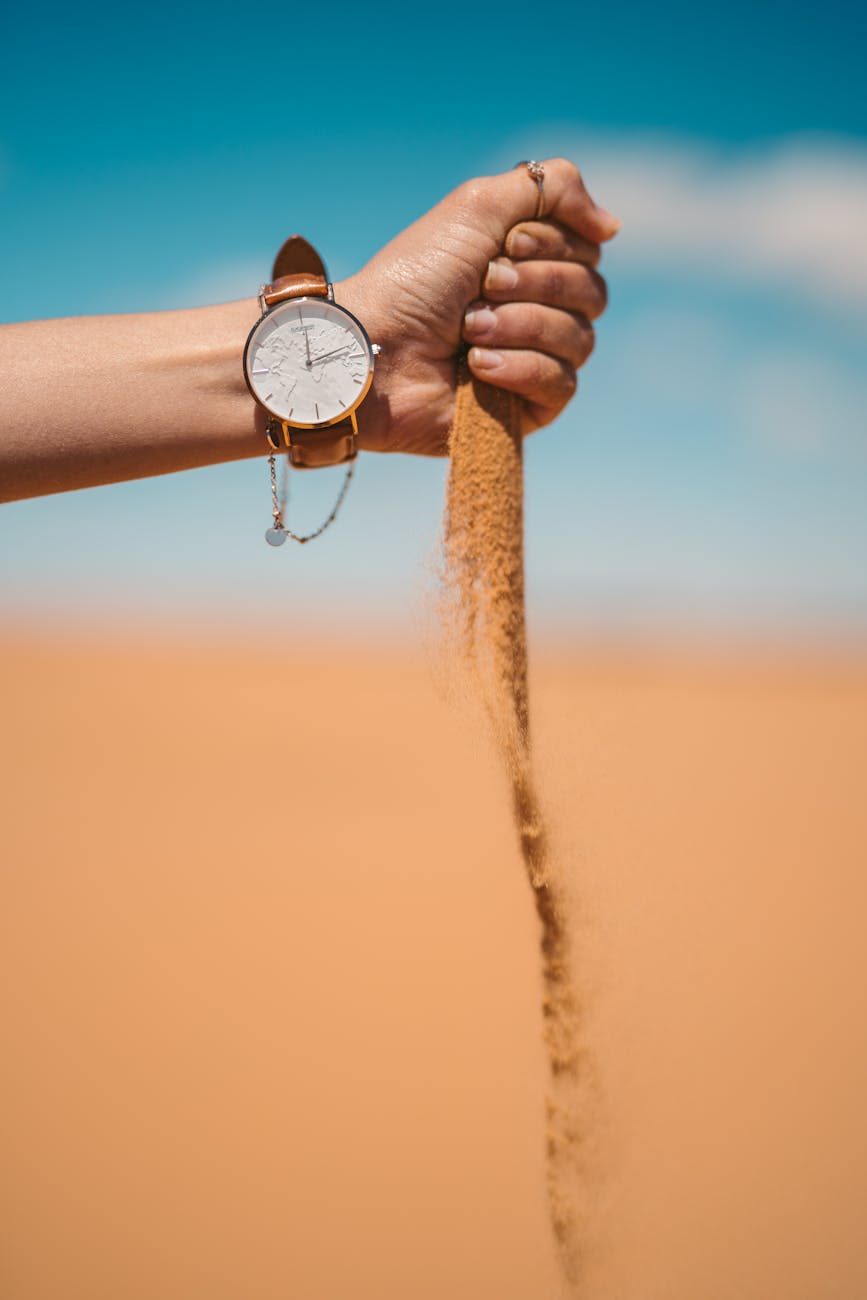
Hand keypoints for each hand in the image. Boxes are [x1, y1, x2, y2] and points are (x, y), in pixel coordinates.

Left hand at [335, 158, 619, 455]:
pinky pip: (562, 385)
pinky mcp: (525, 410)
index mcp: (528, 264)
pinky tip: (476, 368)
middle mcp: (535, 311)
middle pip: (592, 292)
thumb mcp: (478, 207)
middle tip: (481, 288)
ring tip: (468, 331)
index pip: (588, 250)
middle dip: (534, 285)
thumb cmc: (414, 279)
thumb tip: (613, 227)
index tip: (501, 248)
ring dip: (520, 326)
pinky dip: (519, 368)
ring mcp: (532, 362)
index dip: (550, 246)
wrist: (372, 346)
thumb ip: (551, 189)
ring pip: (581, 339)